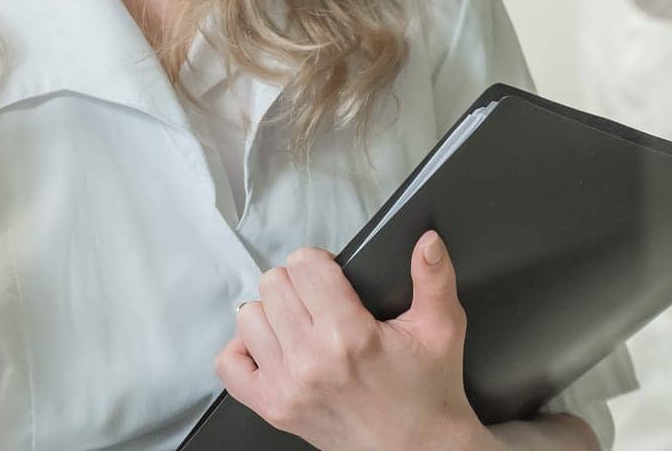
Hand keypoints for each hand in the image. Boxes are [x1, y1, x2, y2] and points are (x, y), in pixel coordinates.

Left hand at [216, 231, 484, 450]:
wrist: (419, 450)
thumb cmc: (427, 390)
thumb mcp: (442, 328)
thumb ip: (435, 279)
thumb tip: (428, 241)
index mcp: (350, 335)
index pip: (305, 265)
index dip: (320, 263)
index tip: (333, 276)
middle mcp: (312, 361)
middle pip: (273, 284)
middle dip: (297, 285)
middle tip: (321, 303)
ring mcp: (287, 388)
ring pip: (249, 317)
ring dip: (272, 314)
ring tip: (300, 325)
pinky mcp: (273, 409)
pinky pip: (229, 364)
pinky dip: (244, 349)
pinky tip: (273, 348)